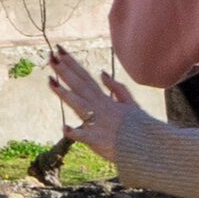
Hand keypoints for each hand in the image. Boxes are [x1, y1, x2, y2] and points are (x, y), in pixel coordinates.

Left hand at [43, 47, 137, 161]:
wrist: (148, 146)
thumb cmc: (138, 127)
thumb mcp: (130, 103)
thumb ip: (116, 88)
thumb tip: (101, 72)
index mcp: (105, 100)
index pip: (85, 78)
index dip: (72, 64)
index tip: (59, 51)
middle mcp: (100, 108)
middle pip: (80, 86)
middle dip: (64, 71)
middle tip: (50, 56)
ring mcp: (98, 123)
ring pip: (80, 105)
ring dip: (65, 94)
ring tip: (50, 82)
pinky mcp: (98, 140)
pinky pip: (85, 136)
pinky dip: (76, 133)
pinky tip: (65, 128)